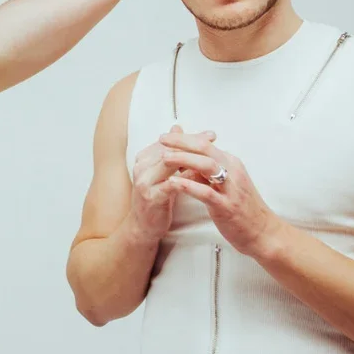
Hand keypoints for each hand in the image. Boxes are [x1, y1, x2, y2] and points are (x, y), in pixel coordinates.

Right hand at [128, 125, 216, 244]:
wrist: (144, 226)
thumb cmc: (158, 198)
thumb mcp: (165, 172)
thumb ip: (172, 152)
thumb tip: (178, 127)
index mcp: (144, 158)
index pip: (169, 141)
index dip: (190, 137)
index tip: (210, 134)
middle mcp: (141, 167)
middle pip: (170, 149)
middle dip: (193, 143)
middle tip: (213, 140)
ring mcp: (144, 182)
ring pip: (170, 163)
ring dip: (192, 158)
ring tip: (212, 157)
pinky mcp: (151, 197)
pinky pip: (172, 184)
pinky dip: (188, 179)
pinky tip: (204, 177)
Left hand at [159, 131, 279, 256]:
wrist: (263, 232)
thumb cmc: (242, 208)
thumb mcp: (225, 184)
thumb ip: (208, 172)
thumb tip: (187, 161)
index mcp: (231, 164)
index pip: (205, 144)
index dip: (185, 139)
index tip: (166, 136)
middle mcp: (233, 171)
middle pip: (205, 149)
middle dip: (182, 142)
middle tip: (162, 139)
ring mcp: (231, 189)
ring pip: (207, 165)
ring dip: (184, 159)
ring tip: (164, 158)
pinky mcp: (227, 206)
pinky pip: (206, 192)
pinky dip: (189, 186)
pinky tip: (173, 183)